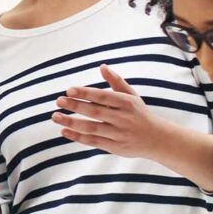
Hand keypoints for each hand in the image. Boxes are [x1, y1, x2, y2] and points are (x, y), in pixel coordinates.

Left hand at [54, 64, 180, 160]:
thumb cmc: (139, 114)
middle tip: (59, 100)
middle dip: (75, 106)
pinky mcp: (114, 147)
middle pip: (95, 112)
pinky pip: (93, 141)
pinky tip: (64, 130)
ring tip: (55, 116)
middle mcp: (122, 118)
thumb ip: (116, 81)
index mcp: (126, 103)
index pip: (103, 96)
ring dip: (72, 122)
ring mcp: (118, 134)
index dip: (86, 93)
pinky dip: (77, 137)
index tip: (69, 89)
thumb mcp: (131, 96)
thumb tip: (102, 66)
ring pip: (92, 128)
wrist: (157, 139)